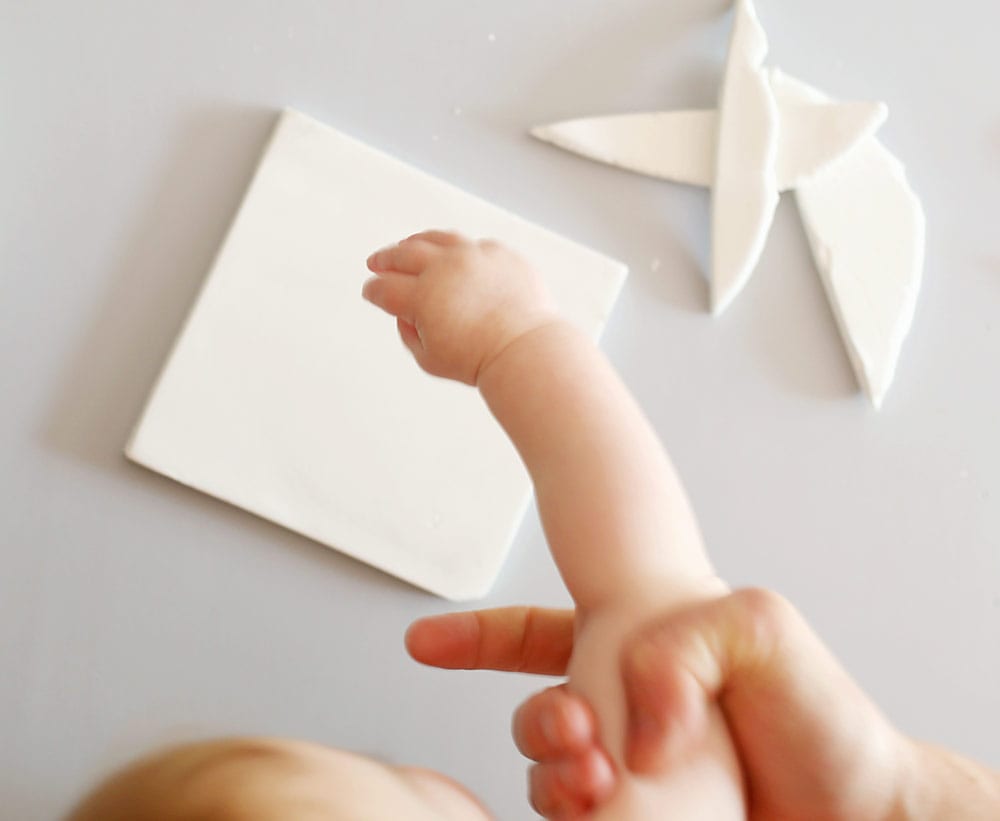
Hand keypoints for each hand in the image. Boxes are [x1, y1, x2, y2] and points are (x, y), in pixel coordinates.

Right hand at [363, 231, 557, 384]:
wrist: (523, 349)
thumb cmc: (482, 358)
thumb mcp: (429, 359)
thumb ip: (409, 334)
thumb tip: (406, 316)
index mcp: (422, 295)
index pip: (386, 288)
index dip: (373, 290)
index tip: (371, 291)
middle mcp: (445, 268)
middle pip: (404, 255)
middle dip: (385, 259)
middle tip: (377, 263)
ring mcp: (473, 256)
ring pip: (437, 239)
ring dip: (416, 243)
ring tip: (408, 247)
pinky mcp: (499, 254)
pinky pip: (473, 245)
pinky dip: (457, 249)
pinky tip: (452, 254)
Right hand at [407, 590, 912, 820]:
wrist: (870, 819)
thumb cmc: (826, 722)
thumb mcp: (760, 631)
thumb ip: (681, 646)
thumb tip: (627, 719)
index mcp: (644, 660)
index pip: (538, 637)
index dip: (474, 638)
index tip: (423, 642)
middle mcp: (629, 718)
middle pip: (539, 718)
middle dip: (539, 727)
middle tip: (580, 738)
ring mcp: (636, 781)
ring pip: (553, 782)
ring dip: (558, 782)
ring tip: (604, 784)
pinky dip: (574, 815)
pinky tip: (591, 810)